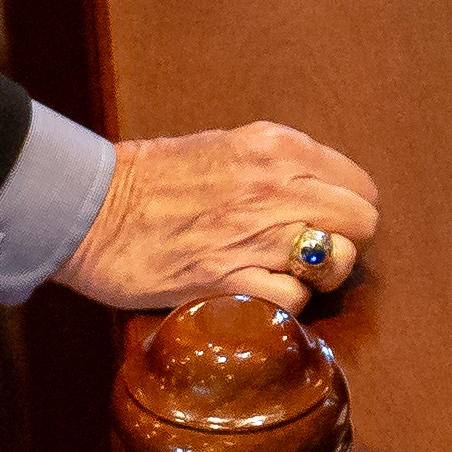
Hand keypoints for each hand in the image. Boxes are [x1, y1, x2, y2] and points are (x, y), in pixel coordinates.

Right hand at [60, 122, 384, 311]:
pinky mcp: (231, 279)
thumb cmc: (149, 178)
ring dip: (318, 276)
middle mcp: (276, 185)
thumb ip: (274, 166)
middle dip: (344, 242)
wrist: (91, 209)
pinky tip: (260, 295)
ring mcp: (256, 234)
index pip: (359, 183)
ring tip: (288, 276)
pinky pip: (295, 299)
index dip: (348, 208)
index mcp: (276, 146)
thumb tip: (315, 193)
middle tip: (311, 253)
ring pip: (336, 263)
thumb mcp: (223, 147)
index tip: (328, 222)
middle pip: (360, 222)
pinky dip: (286, 304)